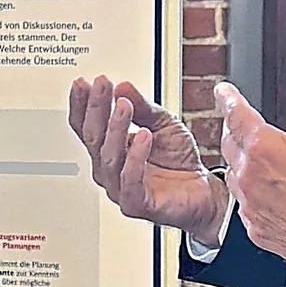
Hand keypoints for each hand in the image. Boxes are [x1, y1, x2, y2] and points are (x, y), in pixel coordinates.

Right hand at [68, 73, 229, 243]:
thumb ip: (143, 107)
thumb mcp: (163, 123)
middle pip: (93, 138)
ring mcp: (120, 187)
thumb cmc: (179, 161)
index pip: (86, 126)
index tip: (83, 82)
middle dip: (96, 108)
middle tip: (101, 85)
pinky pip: (129, 181)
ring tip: (124, 106)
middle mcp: (109, 169)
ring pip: (109, 157)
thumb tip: (122, 87)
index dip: (82, 104)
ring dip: (115, 128)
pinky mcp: (136, 204)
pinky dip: (135, 157)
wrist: (203, 191)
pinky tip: (143, 136)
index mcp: (109, 148)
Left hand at [215, 51, 285, 277]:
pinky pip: (244, 203)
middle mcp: (250, 178)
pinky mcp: (255, 228)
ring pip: (234, 173)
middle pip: (230, 142)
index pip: (235, 114)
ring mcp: (250, 205)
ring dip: (244, 161)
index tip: (223, 92)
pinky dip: (253, 192)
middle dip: (236, 128)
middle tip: (247, 123)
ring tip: (265, 158)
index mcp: (266, 149)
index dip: (228, 98)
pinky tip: (272, 190)